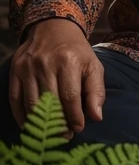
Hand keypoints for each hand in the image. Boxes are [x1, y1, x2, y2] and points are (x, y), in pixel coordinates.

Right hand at [9, 18, 104, 138]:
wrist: (53, 28)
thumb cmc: (77, 52)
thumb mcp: (93, 66)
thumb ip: (96, 91)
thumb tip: (96, 117)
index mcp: (68, 61)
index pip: (70, 97)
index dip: (74, 117)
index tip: (79, 129)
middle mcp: (45, 63)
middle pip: (49, 103)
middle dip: (59, 123)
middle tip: (65, 136)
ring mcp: (27, 67)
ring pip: (31, 104)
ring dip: (41, 123)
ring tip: (51, 132)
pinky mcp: (15, 71)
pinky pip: (15, 100)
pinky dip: (22, 116)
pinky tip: (32, 125)